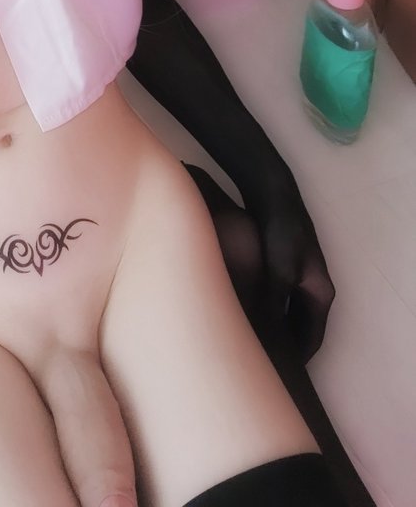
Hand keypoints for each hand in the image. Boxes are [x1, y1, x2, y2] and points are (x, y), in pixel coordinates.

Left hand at [246, 183, 335, 364]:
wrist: (271, 193)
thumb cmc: (280, 234)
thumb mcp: (278, 273)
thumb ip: (274, 306)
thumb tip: (266, 336)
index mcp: (321, 292)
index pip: (313, 337)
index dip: (297, 357)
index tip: (278, 372)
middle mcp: (314, 286)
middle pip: (301, 326)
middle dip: (284, 343)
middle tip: (263, 360)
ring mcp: (299, 273)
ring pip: (287, 310)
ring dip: (273, 325)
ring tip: (252, 342)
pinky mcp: (282, 263)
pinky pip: (277, 296)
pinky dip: (265, 308)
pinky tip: (245, 314)